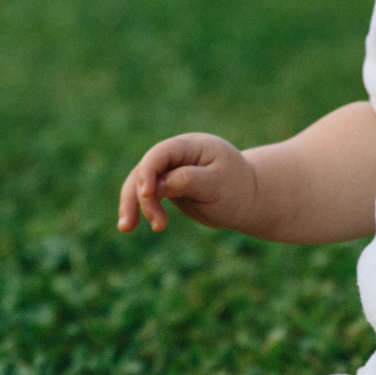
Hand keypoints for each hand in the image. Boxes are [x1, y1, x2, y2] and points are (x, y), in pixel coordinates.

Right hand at [116, 134, 264, 234]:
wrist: (249, 198)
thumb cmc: (237, 189)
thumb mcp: (217, 185)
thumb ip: (188, 181)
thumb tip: (157, 185)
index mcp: (191, 146)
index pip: (161, 154)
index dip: (149, 171)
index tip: (148, 193)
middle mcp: (176, 155)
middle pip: (145, 169)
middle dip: (138, 195)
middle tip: (145, 224)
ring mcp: (170, 170)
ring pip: (140, 183)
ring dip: (133, 204)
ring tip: (127, 228)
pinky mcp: (167, 186)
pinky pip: (147, 195)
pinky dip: (139, 208)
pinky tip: (130, 225)